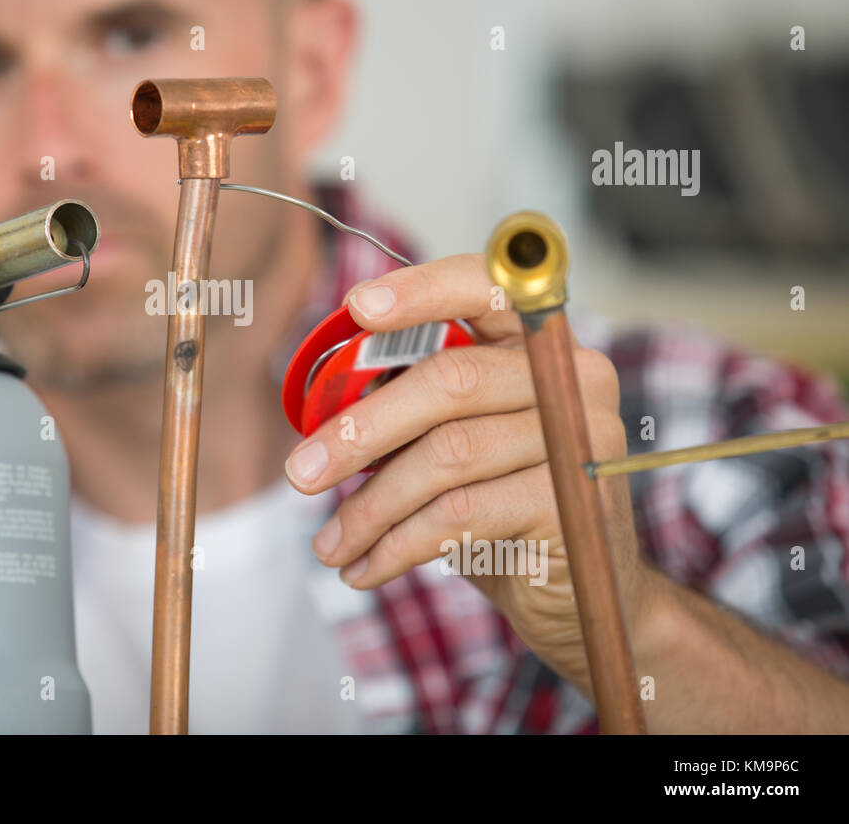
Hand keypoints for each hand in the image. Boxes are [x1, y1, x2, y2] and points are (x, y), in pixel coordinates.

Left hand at [283, 253, 650, 692]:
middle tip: (299, 474)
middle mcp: (572, 378)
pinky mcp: (573, 503)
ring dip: (371, 507)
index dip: (422, 290)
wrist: (564, 591)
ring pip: (448, 455)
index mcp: (536, 344)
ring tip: (327, 545)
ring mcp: (581, 438)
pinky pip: (462, 515)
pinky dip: (398, 546)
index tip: (356, 305)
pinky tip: (362, 569)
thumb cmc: (493, 502)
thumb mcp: (449, 443)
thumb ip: (408, 405)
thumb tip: (321, 405)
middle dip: (361, 431)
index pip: (486, 289)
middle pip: (451, 381)